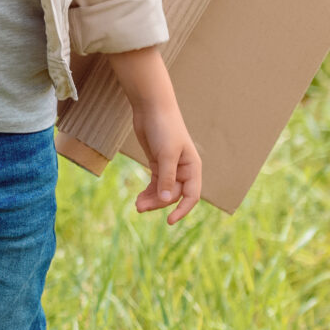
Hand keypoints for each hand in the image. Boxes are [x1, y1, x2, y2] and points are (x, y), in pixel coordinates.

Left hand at [103, 45, 202, 223]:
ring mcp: (170, 167)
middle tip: (139, 207)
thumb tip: (166, 199)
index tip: (169, 221)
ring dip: (151, 199)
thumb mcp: (166, 154)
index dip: (182, 209)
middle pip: (173, 195)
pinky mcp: (157, 163)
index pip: (192, 195)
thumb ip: (167, 177)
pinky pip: (155, 183)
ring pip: (162, 191)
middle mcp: (183, 170)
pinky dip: (148, 192)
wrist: (151, 108)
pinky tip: (139, 198)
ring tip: (137, 205)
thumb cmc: (164, 128)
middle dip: (158, 203)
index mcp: (192, 167)